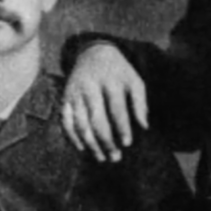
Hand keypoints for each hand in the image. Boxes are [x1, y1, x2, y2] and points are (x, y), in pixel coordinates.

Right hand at [61, 43, 146, 162]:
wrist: (93, 53)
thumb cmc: (118, 72)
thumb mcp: (134, 80)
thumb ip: (140, 102)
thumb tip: (144, 126)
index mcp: (110, 81)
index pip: (116, 108)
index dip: (122, 127)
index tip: (128, 143)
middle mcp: (90, 86)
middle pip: (96, 119)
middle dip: (106, 141)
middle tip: (115, 157)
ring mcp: (75, 92)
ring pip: (80, 123)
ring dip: (90, 144)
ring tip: (101, 157)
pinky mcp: (65, 98)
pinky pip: (66, 121)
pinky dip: (72, 136)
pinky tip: (82, 148)